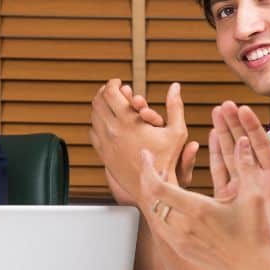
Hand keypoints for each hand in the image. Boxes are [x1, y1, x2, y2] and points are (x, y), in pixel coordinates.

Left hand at [90, 79, 187, 201]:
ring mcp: (106, 143)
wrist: (152, 187)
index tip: (119, 82)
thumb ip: (175, 106)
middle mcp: (113, 131)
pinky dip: (97, 124)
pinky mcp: (103, 154)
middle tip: (113, 90)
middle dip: (104, 92)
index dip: (112, 83)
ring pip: (93, 117)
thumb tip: (175, 86)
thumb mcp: (176, 131)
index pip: (109, 93)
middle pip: (97, 102)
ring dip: (100, 107)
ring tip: (110, 104)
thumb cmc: (166, 160)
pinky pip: (93, 132)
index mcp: (129, 122)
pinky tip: (106, 123)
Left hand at [137, 140, 269, 269]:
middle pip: (150, 199)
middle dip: (147, 179)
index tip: (145, 155)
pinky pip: (160, 227)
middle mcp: (183, 227)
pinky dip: (158, 212)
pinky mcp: (181, 250)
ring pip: (152, 214)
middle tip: (152, 165)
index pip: (158, 187)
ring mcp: (180, 241)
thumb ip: (245, 166)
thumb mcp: (253, 197)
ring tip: (160, 182)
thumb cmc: (254, 235)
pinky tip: (168, 204)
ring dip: (152, 196)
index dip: (147, 169)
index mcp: (198, 210)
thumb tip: (243, 142)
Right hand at [211, 102, 269, 268]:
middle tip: (223, 104)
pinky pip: (220, 172)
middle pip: (244, 145)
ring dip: (223, 134)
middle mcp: (258, 180)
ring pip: (231, 154)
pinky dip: (215, 155)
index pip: (262, 146)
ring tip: (214, 114)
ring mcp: (242, 188)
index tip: (243, 108)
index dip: (253, 127)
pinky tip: (210, 139)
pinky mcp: (228, 199)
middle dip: (234, 124)